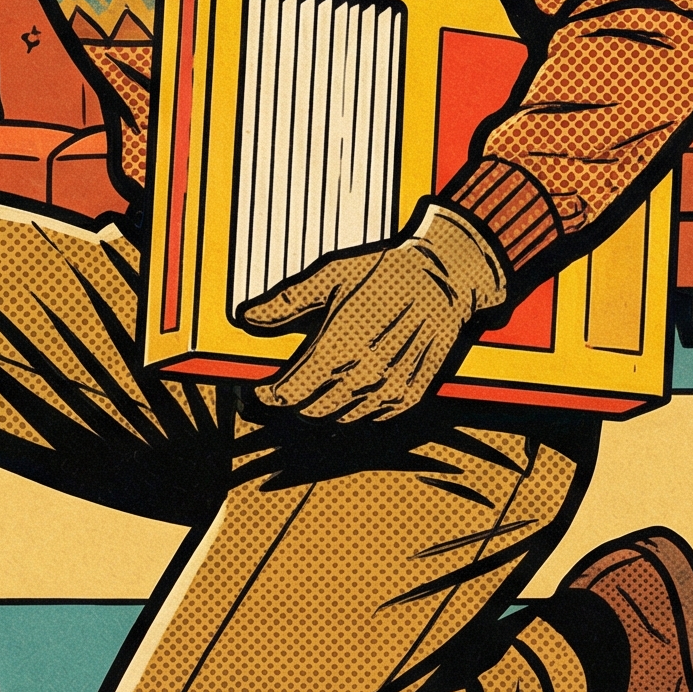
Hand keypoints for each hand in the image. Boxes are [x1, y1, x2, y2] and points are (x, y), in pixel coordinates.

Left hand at [237, 203, 509, 422]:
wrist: (444, 279)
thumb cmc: (384, 273)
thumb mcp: (331, 278)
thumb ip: (288, 302)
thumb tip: (249, 316)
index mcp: (337, 348)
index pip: (290, 393)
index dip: (268, 396)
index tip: (259, 389)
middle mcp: (362, 376)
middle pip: (311, 410)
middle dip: (291, 402)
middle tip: (282, 388)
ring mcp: (389, 390)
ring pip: (339, 418)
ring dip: (320, 409)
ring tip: (312, 389)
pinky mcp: (410, 396)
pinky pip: (370, 417)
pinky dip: (353, 410)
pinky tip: (347, 390)